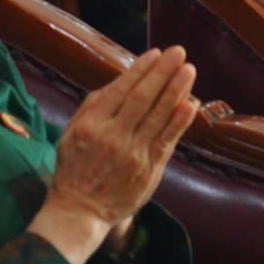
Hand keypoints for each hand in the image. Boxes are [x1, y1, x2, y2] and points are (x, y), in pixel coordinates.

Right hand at [30, 48, 196, 263]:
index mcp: (90, 125)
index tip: (156, 53)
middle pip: (142, 98)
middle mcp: (111, 137)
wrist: (79, 211)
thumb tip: (123, 78)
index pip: (120, 91)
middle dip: (162, 72)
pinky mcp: (149, 169)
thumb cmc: (76, 167)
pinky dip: (180, 121)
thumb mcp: (72, 133)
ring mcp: (132, 153)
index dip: (140, 70)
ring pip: (158, 116)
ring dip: (176, 90)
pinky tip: (191, 104)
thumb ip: (94, 106)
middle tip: (178, 52)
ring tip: (189, 70)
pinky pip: (168, 140)